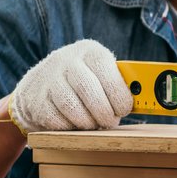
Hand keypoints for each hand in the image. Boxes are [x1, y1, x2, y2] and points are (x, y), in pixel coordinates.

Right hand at [8, 39, 132, 133]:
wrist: (37, 86)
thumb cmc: (81, 81)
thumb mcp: (98, 72)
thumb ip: (117, 82)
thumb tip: (141, 100)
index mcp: (89, 51)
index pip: (106, 70)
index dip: (118, 93)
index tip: (124, 109)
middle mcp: (66, 60)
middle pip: (89, 90)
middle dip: (104, 112)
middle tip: (110, 122)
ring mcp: (48, 79)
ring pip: (72, 107)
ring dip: (88, 122)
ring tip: (94, 125)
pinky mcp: (35, 99)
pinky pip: (56, 119)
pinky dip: (70, 127)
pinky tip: (75, 125)